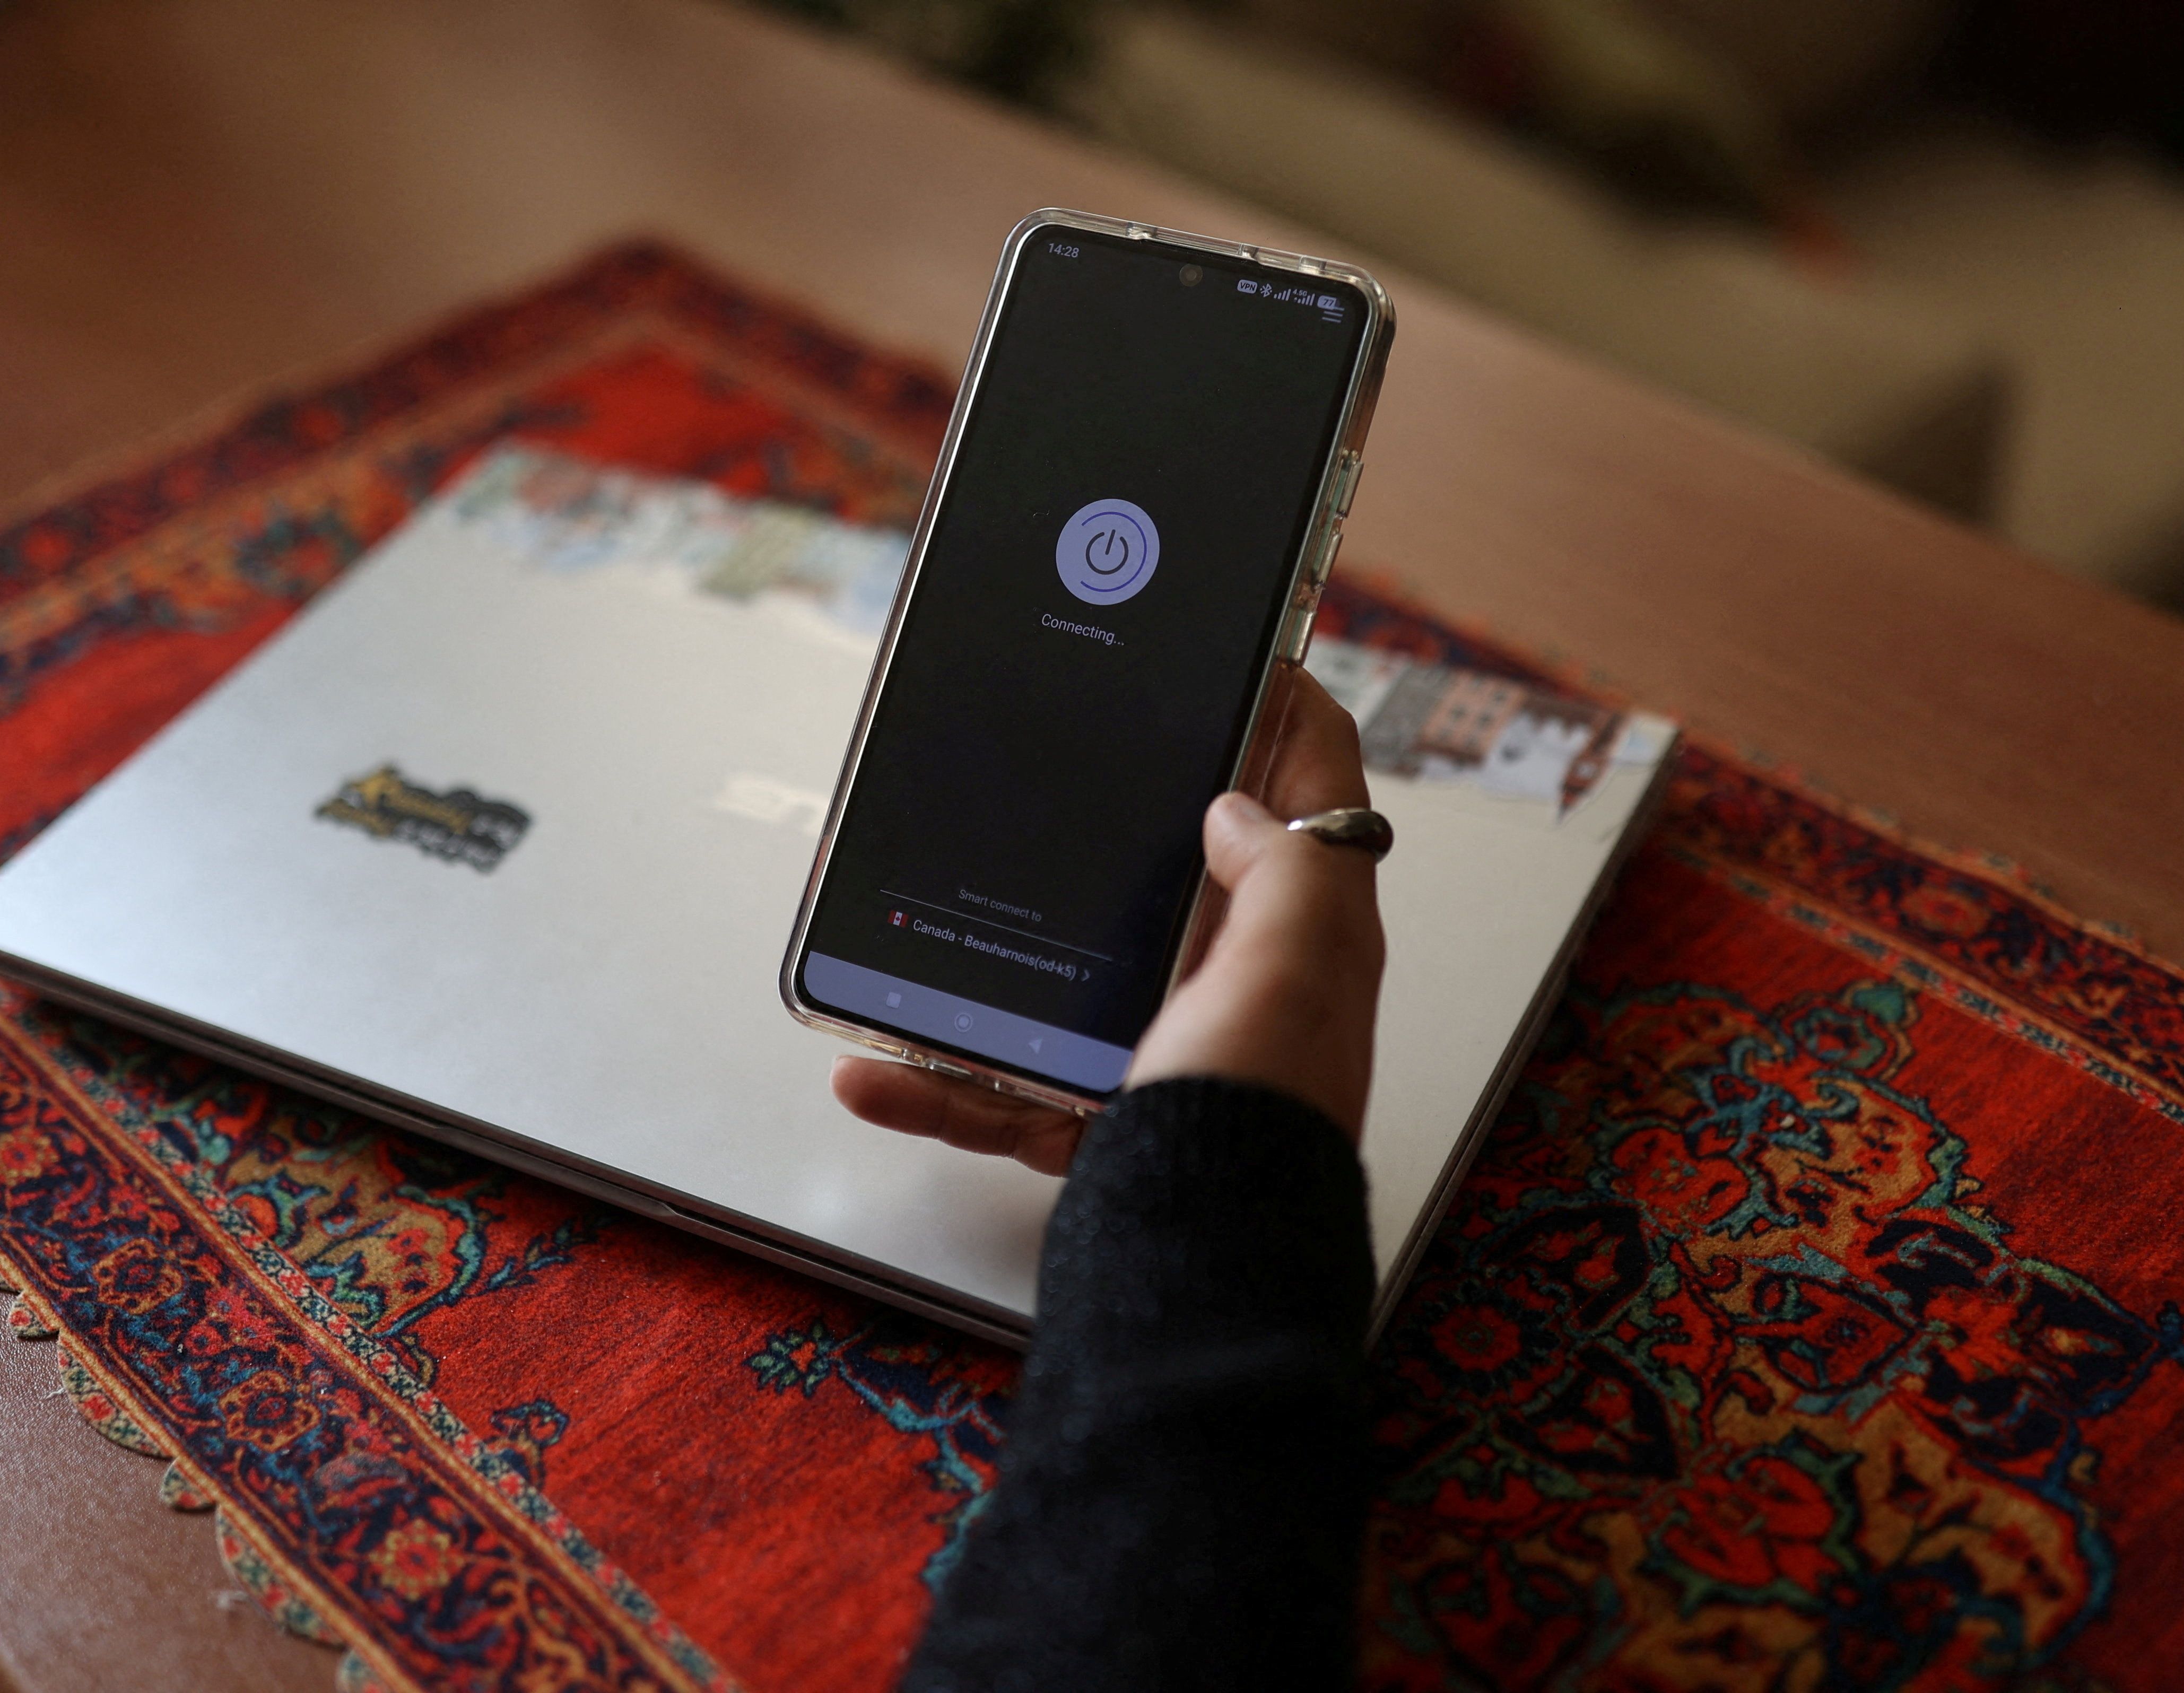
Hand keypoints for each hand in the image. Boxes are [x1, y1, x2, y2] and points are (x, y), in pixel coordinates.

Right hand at [830, 668, 1384, 1174]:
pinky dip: (929, 1082)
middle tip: (1032, 770)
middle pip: (1167, 874)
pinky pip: (997, 1089)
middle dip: (1097, 825)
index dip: (1282, 709)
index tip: (1230, 651)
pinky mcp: (1097, 1125)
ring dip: (969, 956)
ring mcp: (1161, 1056)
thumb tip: (1236, 802)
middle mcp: (1237, 989)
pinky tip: (871, 1071)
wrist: (1203, 1266)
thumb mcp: (1295, 965)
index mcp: (1302, 936)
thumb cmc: (1259, 1120)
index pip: (1312, 791)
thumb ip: (1284, 867)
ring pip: (1053, 979)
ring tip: (893, 926)